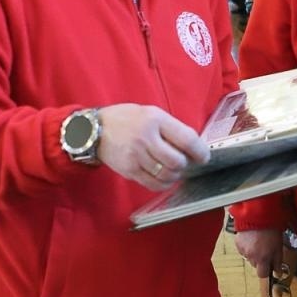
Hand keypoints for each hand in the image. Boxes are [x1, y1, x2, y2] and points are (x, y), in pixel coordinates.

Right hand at [94, 103, 208, 191]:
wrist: (93, 130)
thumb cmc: (126, 119)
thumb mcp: (150, 113)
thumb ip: (171, 128)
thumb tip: (193, 146)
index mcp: (154, 120)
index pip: (186, 139)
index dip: (200, 151)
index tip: (204, 156)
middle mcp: (145, 138)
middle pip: (178, 161)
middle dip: (185, 164)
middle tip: (185, 162)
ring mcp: (136, 156)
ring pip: (167, 175)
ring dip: (175, 175)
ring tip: (173, 169)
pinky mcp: (129, 170)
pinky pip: (154, 184)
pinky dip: (164, 184)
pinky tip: (164, 177)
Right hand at [234, 228, 284, 279]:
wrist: (259, 215)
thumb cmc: (271, 230)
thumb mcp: (279, 247)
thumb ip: (278, 262)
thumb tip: (278, 272)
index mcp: (262, 259)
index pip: (262, 275)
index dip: (266, 270)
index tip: (269, 266)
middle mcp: (251, 257)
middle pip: (255, 265)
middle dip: (260, 260)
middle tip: (265, 250)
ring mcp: (243, 250)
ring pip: (249, 257)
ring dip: (253, 253)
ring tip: (259, 242)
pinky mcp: (238, 243)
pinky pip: (243, 250)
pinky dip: (247, 247)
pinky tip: (252, 239)